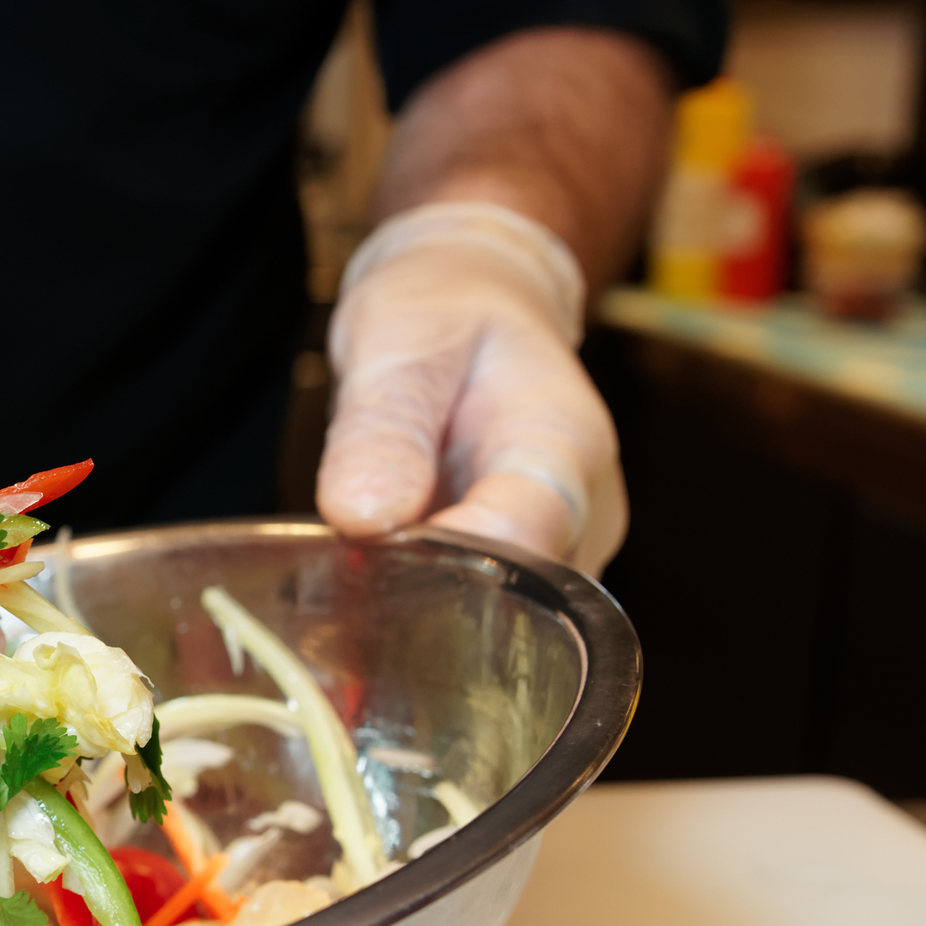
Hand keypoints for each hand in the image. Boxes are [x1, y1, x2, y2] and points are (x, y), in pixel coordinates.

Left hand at [315, 202, 626, 575]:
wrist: (470, 305)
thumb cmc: (441, 311)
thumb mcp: (397, 341)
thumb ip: (383, 428)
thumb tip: (363, 517)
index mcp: (563, 444)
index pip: (526, 534)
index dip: (448, 566)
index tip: (376, 560)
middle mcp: (583, 513)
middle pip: (517, 599)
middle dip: (425, 602)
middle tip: (342, 582)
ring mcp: (560, 551)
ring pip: (497, 620)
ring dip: (419, 611)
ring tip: (349, 579)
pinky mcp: (523, 573)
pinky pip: (477, 611)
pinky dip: (419, 605)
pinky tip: (367, 582)